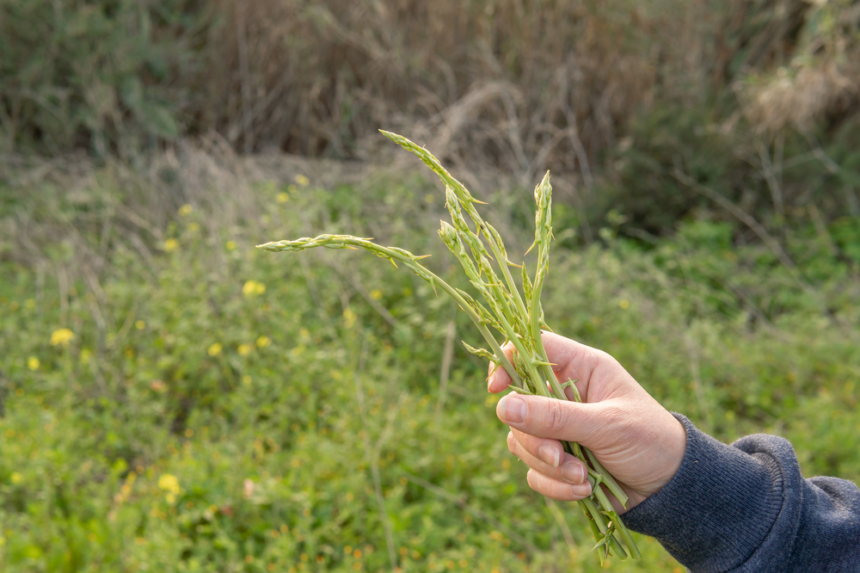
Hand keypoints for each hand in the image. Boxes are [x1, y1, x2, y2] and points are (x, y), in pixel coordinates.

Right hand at [488, 332, 685, 511]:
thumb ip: (555, 417)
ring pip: (520, 442)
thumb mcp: (606, 424)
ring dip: (548, 465)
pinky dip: (554, 485)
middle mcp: (563, 395)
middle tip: (558, 455)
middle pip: (518, 405)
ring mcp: (557, 429)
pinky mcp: (557, 461)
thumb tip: (502, 407)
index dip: (508, 363)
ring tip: (581, 478)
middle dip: (534, 438)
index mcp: (580, 368)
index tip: (496, 389)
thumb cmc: (650, 440)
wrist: (671, 488)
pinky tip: (583, 490)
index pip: (530, 350)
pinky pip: (533, 472)